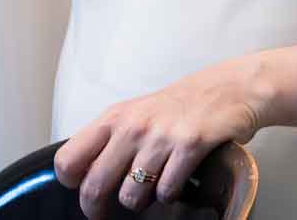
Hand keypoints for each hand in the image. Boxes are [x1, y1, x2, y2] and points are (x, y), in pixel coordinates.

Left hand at [53, 60, 261, 214]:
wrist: (228, 89)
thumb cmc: (179, 105)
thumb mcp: (135, 114)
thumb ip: (109, 140)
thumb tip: (83, 176)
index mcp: (112, 118)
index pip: (68, 160)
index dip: (72, 183)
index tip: (85, 190)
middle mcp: (132, 126)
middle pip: (94, 187)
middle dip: (98, 209)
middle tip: (108, 212)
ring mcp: (160, 136)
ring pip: (131, 196)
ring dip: (141, 201)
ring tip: (152, 188)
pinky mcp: (189, 146)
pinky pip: (167, 191)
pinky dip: (171, 194)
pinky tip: (177, 180)